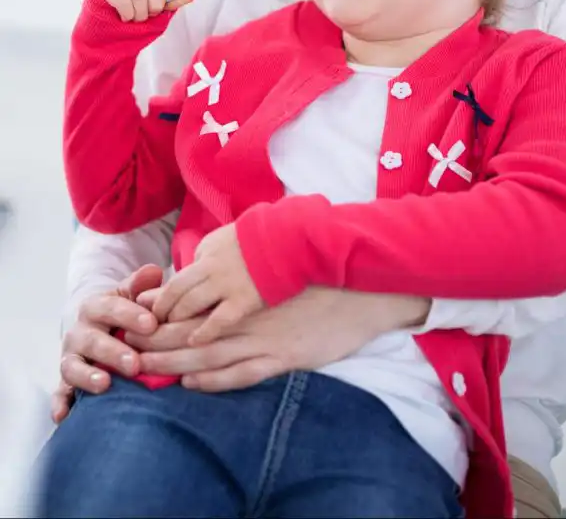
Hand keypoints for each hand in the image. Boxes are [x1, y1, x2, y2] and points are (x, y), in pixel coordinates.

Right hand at [51, 264, 162, 422]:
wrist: (99, 329)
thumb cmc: (123, 313)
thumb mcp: (130, 295)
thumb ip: (140, 285)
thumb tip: (153, 271)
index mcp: (96, 307)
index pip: (111, 308)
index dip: (130, 315)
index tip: (152, 324)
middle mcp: (80, 332)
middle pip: (92, 340)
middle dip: (113, 351)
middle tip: (135, 363)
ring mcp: (71, 357)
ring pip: (73, 366)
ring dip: (87, 376)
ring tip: (105, 384)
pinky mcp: (66, 382)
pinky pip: (60, 393)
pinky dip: (59, 404)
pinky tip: (64, 415)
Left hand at [126, 288, 430, 391]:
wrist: (360, 290)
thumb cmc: (319, 274)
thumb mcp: (278, 262)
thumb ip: (247, 266)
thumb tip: (217, 261)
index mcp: (244, 285)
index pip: (192, 297)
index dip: (161, 309)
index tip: (136, 316)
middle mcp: (247, 310)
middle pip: (190, 327)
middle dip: (155, 339)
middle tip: (127, 348)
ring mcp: (264, 335)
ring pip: (208, 352)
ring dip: (173, 363)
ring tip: (145, 370)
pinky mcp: (283, 356)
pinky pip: (242, 372)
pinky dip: (215, 380)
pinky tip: (193, 384)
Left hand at [151, 225, 262, 342]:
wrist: (290, 240)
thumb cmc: (258, 243)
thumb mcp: (225, 242)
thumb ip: (205, 259)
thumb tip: (185, 274)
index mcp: (207, 254)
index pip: (175, 282)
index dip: (160, 302)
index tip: (152, 316)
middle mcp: (212, 268)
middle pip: (175, 295)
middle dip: (160, 315)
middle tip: (150, 333)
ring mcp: (228, 284)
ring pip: (191, 308)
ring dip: (175, 326)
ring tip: (168, 341)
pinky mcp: (246, 300)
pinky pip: (219, 320)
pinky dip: (203, 332)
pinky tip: (195, 342)